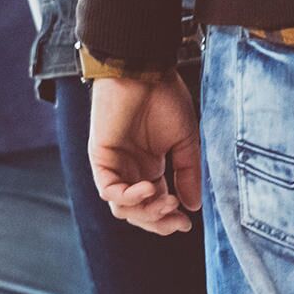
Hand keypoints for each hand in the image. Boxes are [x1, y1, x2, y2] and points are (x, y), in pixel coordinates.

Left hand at [89, 74, 203, 235]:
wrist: (145, 71)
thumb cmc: (164, 98)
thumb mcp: (185, 140)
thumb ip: (187, 173)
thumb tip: (193, 206)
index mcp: (150, 167)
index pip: (156, 204)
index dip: (169, 218)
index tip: (187, 222)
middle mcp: (131, 170)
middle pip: (138, 213)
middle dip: (158, 222)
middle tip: (177, 221)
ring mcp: (114, 166)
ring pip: (123, 208)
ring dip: (146, 212)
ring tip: (167, 201)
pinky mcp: (101, 158)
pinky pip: (110, 191)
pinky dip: (129, 197)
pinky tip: (149, 189)